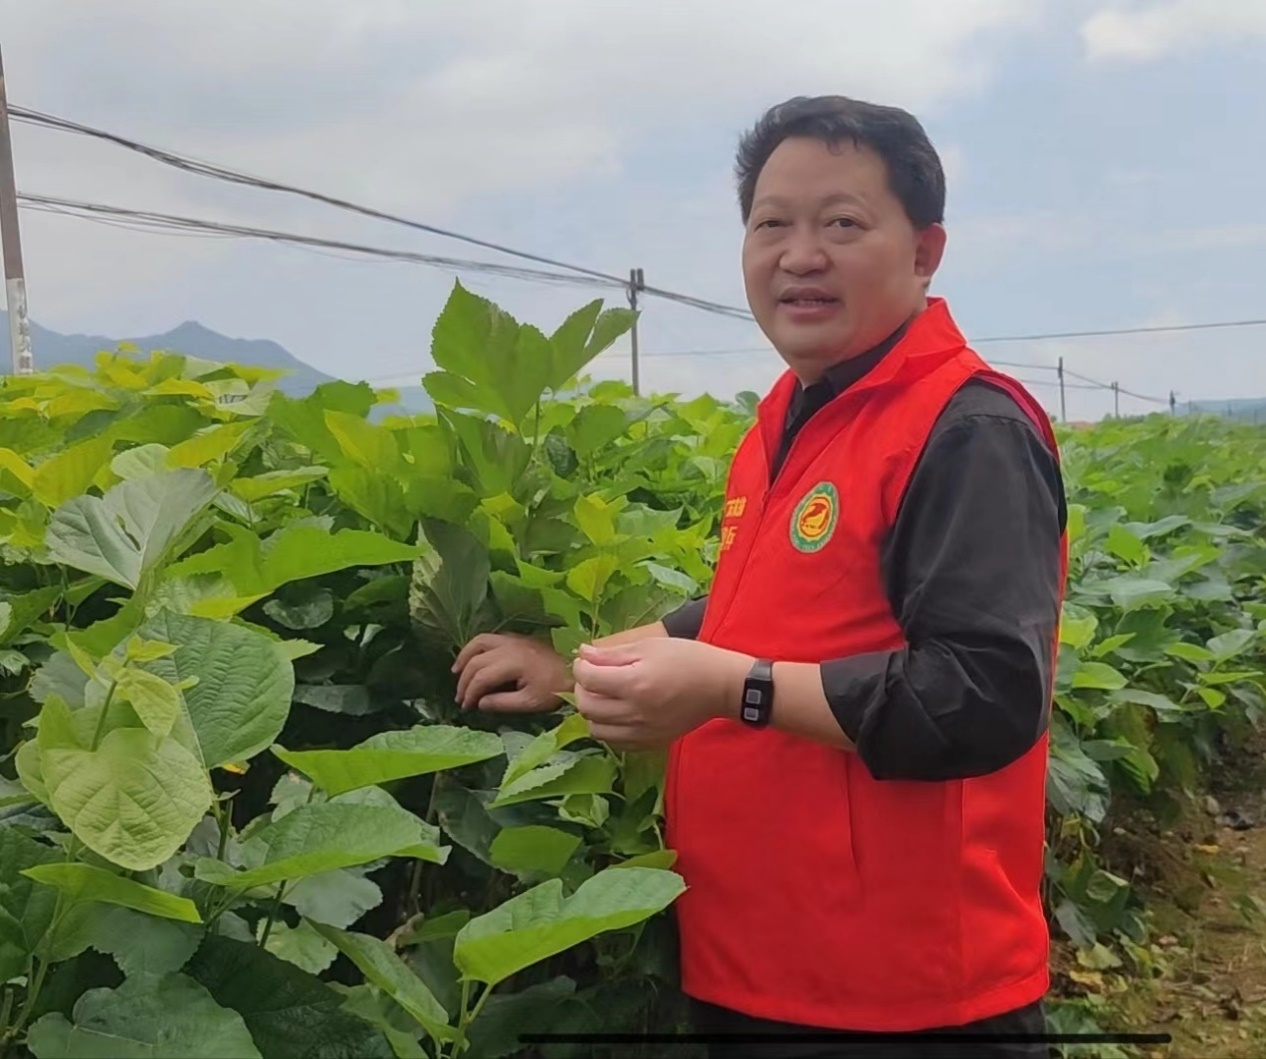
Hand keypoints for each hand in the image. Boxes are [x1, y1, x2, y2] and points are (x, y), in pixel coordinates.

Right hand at [452, 633, 571, 711]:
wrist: (576, 667)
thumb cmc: (556, 687)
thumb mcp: (531, 702)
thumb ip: (503, 703)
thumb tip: (480, 703)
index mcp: (513, 663)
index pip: (481, 677)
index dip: (470, 693)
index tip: (467, 707)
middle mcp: (509, 646)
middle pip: (476, 661)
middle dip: (464, 681)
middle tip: (461, 698)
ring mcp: (512, 639)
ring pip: (479, 642)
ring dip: (464, 657)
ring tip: (456, 672)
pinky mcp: (516, 637)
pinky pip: (488, 638)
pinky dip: (475, 648)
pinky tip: (472, 659)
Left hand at [571, 638, 752, 750]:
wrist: (720, 687)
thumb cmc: (688, 659)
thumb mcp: (650, 647)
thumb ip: (613, 654)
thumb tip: (583, 654)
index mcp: (634, 683)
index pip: (588, 679)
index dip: (580, 667)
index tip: (586, 660)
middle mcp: (634, 712)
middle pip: (586, 706)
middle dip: (582, 688)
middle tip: (593, 676)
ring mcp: (642, 732)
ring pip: (596, 729)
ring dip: (593, 712)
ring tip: (604, 696)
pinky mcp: (650, 742)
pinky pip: (615, 743)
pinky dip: (608, 729)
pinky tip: (617, 714)